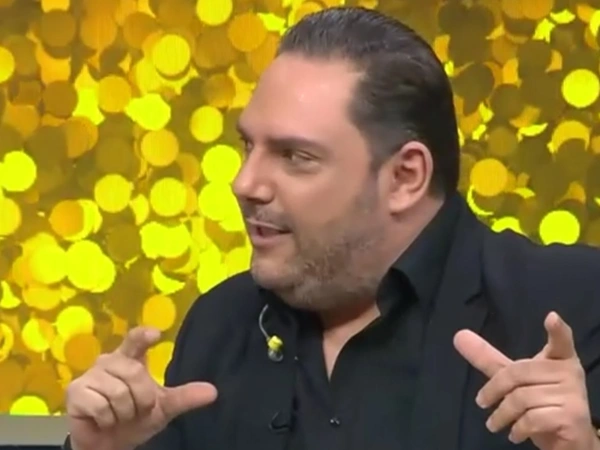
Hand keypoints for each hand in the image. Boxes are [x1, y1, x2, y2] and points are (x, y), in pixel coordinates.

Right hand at [66, 327, 217, 449]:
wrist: (110, 445)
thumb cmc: (135, 419)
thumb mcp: (163, 408)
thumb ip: (185, 397)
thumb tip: (213, 392)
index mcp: (130, 359)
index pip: (136, 340)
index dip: (143, 336)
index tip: (155, 334)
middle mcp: (109, 362)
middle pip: (134, 372)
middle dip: (141, 398)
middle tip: (136, 409)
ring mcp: (91, 376)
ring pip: (118, 391)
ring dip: (124, 411)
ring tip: (118, 415)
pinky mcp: (76, 392)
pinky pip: (100, 404)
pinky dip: (107, 418)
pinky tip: (102, 420)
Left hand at [454, 312, 596, 449]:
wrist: (570, 442)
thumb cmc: (542, 405)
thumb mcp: (515, 380)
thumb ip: (490, 359)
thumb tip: (459, 335)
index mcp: (559, 359)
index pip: (561, 341)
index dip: (557, 330)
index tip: (551, 318)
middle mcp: (570, 373)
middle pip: (517, 373)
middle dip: (494, 390)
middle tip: (481, 403)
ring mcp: (573, 395)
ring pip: (522, 399)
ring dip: (502, 415)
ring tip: (495, 424)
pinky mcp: (572, 418)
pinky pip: (532, 419)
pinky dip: (517, 428)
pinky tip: (514, 434)